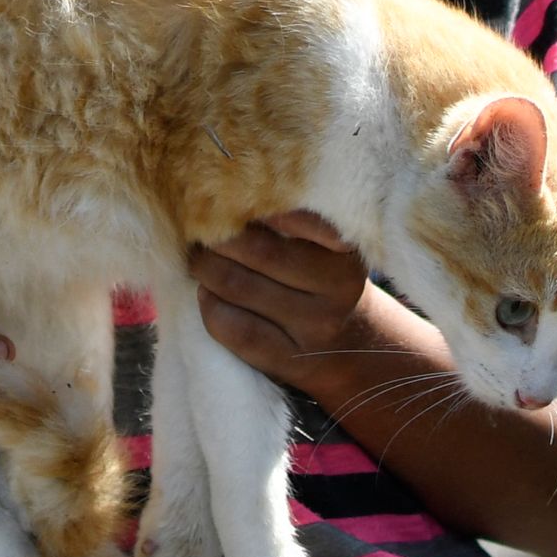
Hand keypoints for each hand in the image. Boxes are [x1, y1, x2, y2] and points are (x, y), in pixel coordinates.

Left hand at [190, 212, 379, 396]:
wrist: (359, 348)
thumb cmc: (329, 281)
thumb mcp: (331, 247)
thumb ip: (295, 222)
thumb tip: (229, 195)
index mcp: (346, 250)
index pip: (296, 217)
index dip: (253, 204)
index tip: (226, 194)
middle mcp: (336, 287)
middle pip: (258, 250)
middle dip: (218, 234)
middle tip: (199, 224)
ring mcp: (314, 328)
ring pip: (238, 286)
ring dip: (205, 267)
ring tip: (198, 256)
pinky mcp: (290, 361)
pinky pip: (233, 328)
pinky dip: (209, 305)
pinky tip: (206, 294)